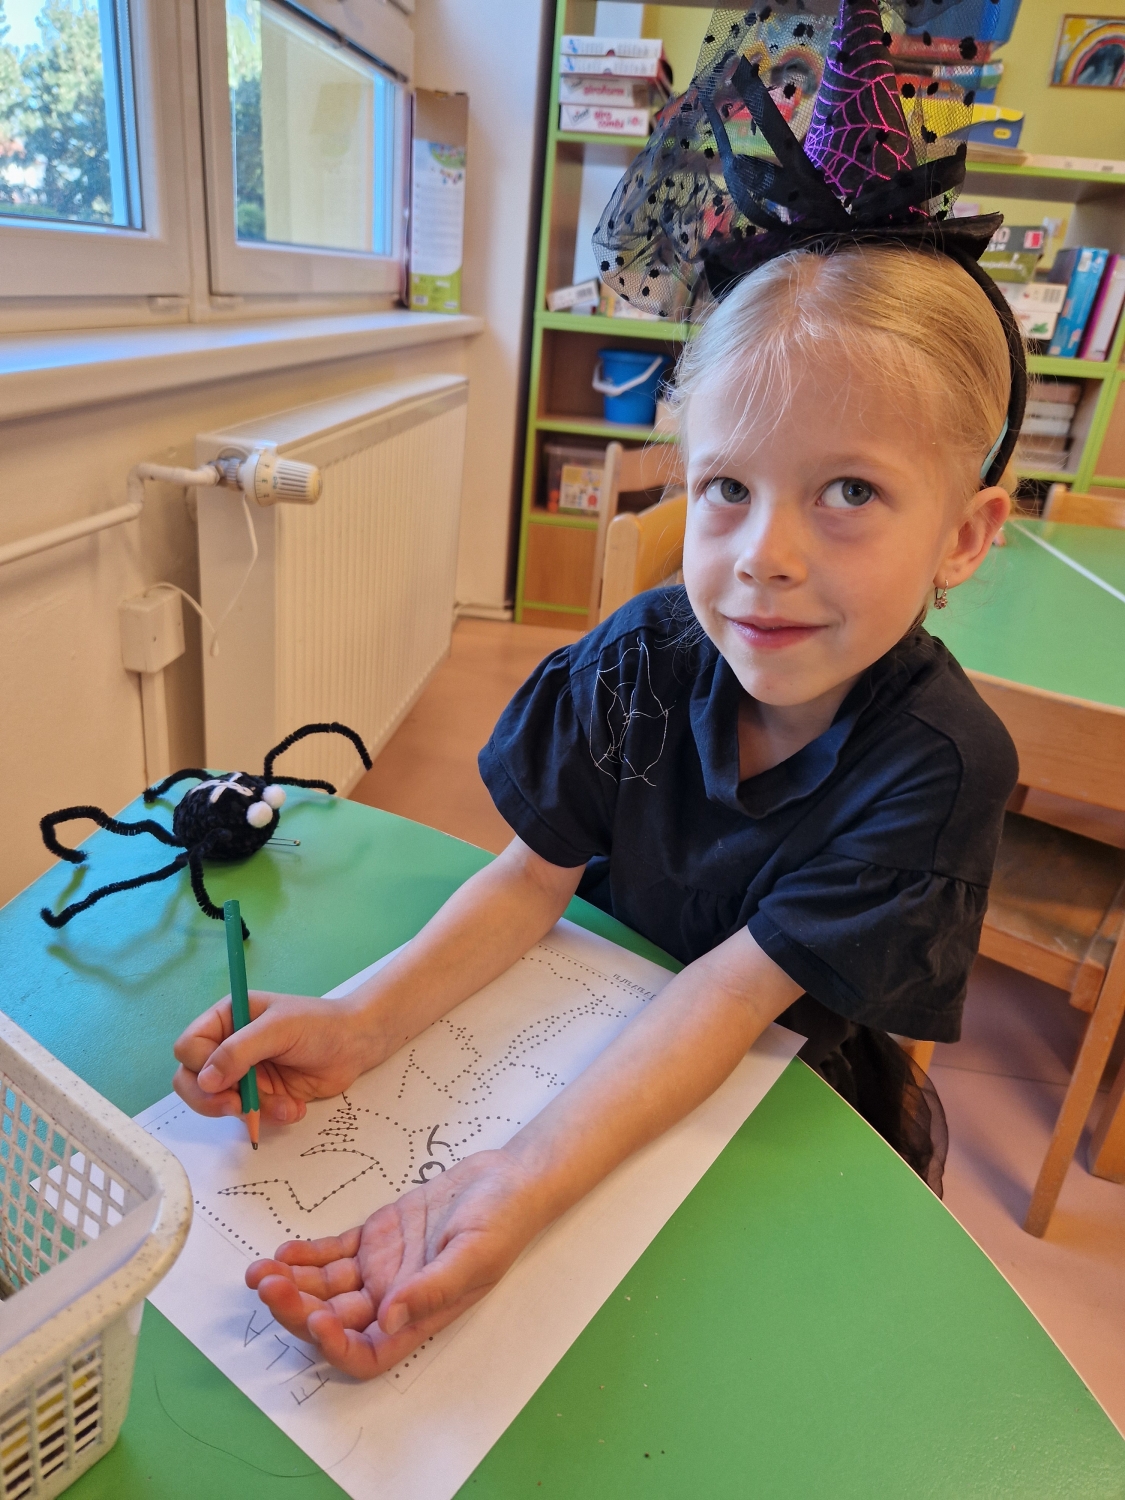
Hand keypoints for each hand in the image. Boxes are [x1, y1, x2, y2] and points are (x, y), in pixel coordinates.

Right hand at [172, 991, 381, 1124]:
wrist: (357, 1045)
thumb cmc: (319, 1024)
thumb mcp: (279, 1029)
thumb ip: (239, 1051)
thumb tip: (205, 1080)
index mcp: (227, 1019)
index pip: (189, 1047)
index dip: (200, 1066)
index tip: (225, 1078)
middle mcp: (229, 1046)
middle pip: (191, 1080)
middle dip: (213, 1100)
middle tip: (237, 1107)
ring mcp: (244, 1073)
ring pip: (221, 1103)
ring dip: (252, 1110)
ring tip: (284, 1105)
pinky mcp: (261, 1095)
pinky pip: (248, 1115)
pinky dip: (269, 1117)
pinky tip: (294, 1108)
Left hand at [246, 1148, 542, 1377]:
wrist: (507, 1178)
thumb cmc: (503, 1222)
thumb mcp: (475, 1255)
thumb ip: (433, 1287)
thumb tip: (390, 1317)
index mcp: (418, 1317)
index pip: (367, 1352)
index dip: (336, 1347)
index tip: (317, 1320)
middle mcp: (392, 1299)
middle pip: (335, 1319)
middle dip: (297, 1308)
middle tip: (269, 1286)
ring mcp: (381, 1267)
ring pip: (326, 1287)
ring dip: (292, 1283)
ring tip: (260, 1270)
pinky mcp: (376, 1237)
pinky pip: (333, 1253)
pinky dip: (307, 1255)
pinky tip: (285, 1251)